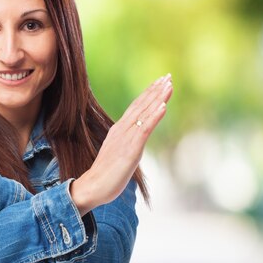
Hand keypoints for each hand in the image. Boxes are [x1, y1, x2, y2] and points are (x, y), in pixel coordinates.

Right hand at [70, 74, 172, 214]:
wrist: (93, 186)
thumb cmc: (106, 174)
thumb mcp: (119, 153)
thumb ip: (127, 143)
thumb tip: (136, 141)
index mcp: (119, 130)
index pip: (136, 107)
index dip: (148, 93)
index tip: (160, 82)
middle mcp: (122, 129)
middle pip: (141, 105)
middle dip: (155, 90)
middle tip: (168, 76)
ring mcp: (126, 138)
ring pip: (144, 113)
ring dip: (157, 98)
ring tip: (169, 85)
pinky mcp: (130, 149)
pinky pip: (144, 129)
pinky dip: (154, 116)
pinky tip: (163, 106)